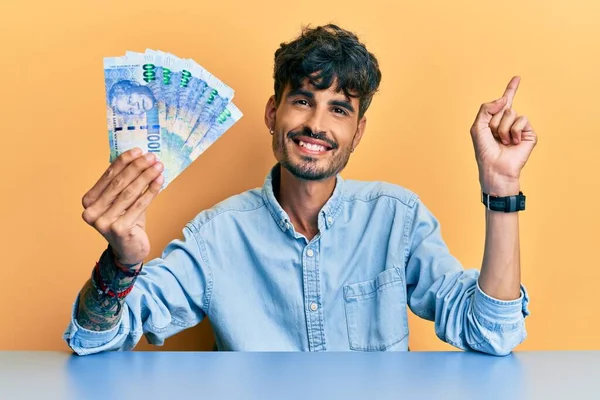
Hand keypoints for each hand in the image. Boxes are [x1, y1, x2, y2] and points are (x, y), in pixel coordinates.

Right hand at [81, 148, 163, 264]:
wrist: (130, 250)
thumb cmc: (126, 222)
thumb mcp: (122, 201)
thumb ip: (124, 183)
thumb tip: (139, 158)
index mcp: (88, 201)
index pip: (108, 176)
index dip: (124, 161)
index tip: (139, 150)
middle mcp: (91, 211)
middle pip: (119, 183)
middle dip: (137, 167)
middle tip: (152, 157)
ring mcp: (103, 222)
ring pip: (129, 193)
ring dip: (146, 177)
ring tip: (158, 167)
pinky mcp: (118, 229)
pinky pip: (139, 205)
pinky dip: (151, 191)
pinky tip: (160, 181)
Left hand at [470, 76, 537, 194]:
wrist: (495, 167)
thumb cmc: (484, 150)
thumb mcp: (477, 127)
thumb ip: (486, 109)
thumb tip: (503, 99)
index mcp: (496, 120)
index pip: (504, 101)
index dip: (510, 89)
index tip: (517, 77)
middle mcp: (509, 122)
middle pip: (503, 106)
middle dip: (494, 120)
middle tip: (493, 136)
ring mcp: (520, 127)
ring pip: (511, 113)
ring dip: (502, 128)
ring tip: (502, 141)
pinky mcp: (529, 134)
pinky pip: (522, 120)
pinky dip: (514, 131)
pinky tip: (512, 143)